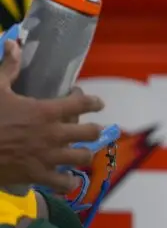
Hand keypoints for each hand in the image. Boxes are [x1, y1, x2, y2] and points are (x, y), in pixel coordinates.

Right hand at [0, 39, 104, 191]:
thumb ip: (8, 68)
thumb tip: (14, 43)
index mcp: (46, 111)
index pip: (82, 104)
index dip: (93, 102)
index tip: (97, 103)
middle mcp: (54, 134)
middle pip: (91, 132)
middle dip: (93, 130)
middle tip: (91, 129)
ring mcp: (48, 157)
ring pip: (83, 157)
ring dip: (84, 154)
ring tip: (82, 152)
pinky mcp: (38, 176)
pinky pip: (64, 183)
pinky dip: (69, 182)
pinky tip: (69, 180)